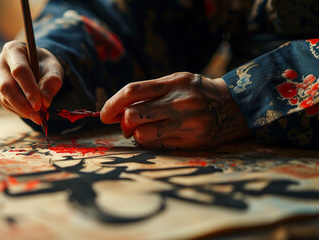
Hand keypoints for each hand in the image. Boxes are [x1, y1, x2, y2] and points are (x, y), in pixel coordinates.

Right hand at [0, 40, 63, 123]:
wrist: (36, 65)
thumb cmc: (44, 64)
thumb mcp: (54, 68)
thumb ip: (53, 81)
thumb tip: (45, 100)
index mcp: (13, 50)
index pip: (19, 70)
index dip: (29, 89)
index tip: (39, 104)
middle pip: (6, 86)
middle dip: (22, 103)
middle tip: (38, 116)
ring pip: (4, 97)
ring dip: (21, 110)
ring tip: (38, 117)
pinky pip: (5, 103)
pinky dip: (18, 111)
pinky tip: (31, 113)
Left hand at [100, 72, 250, 149]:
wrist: (236, 106)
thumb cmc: (197, 92)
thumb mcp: (178, 81)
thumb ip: (151, 92)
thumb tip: (117, 111)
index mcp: (174, 82)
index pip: (132, 91)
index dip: (112, 104)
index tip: (104, 114)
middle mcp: (180, 102)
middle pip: (133, 115)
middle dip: (122, 123)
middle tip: (125, 125)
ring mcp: (187, 124)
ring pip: (142, 135)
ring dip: (135, 135)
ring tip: (143, 131)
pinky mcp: (192, 142)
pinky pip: (157, 146)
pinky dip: (149, 143)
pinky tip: (157, 137)